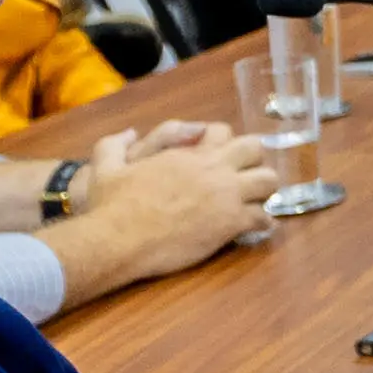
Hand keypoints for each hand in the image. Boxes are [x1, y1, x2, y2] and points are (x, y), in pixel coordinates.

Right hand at [79, 127, 278, 280]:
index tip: (218, 157)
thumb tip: (128, 133)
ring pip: (268, 182)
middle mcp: (213, 169)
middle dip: (253, 161)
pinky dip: (262, 223)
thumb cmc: (110, 205)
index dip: (223, 142)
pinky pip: (262, 218)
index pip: (223, 132)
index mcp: (187, 154)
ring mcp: (226, 196)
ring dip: (263, 191)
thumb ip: (114, 145)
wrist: (117, 240)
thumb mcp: (104, 168)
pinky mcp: (230, 224)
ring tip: (253, 202)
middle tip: (244, 178)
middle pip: (255, 150)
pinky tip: (253, 229)